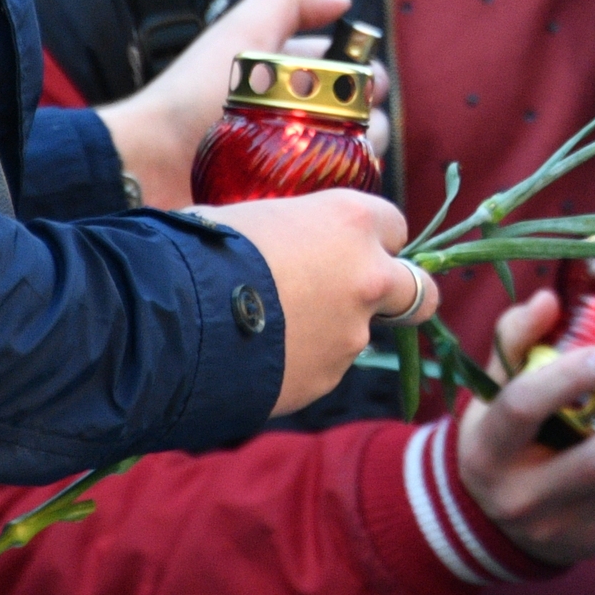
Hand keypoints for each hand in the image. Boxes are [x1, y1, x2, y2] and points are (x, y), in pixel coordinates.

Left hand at [101, 0, 369, 208]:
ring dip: (359, 157)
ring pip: (355, 159)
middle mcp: (295, 119)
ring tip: (337, 157)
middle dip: (368, 118)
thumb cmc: (192, 95)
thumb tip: (342, 1)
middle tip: (350, 124)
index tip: (367, 85)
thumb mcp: (240, 31)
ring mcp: (292, 164)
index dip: (367, 75)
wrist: (148, 164)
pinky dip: (343, 192)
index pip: (353, 74)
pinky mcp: (285, 204)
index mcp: (289, 78)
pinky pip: (332, 197)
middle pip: (362, 117)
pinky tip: (333, 189)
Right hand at [204, 188, 419, 416]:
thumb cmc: (201, 249)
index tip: (346, 244)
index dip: (371, 237)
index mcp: (350, 221)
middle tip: (361, 296)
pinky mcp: (328, 378)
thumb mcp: (254, 217)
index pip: (395, 225)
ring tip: (272, 327)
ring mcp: (352, 334)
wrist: (174, 320)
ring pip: (361, 333)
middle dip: (401, 294)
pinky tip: (260, 353)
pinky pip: (325, 366)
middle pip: (420, 289)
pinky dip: (303, 361)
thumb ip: (293, 231)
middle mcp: (368, 276)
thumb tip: (282, 238)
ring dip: (333, 330)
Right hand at [455, 289, 594, 566]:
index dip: (567, 378)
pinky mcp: (589, 538)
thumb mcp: (491, 392)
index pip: (524, 408)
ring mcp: (557, 525)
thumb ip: (515, 341)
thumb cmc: (500, 437)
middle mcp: (519, 496)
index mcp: (486, 451)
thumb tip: (549, 299)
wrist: (492, 521)